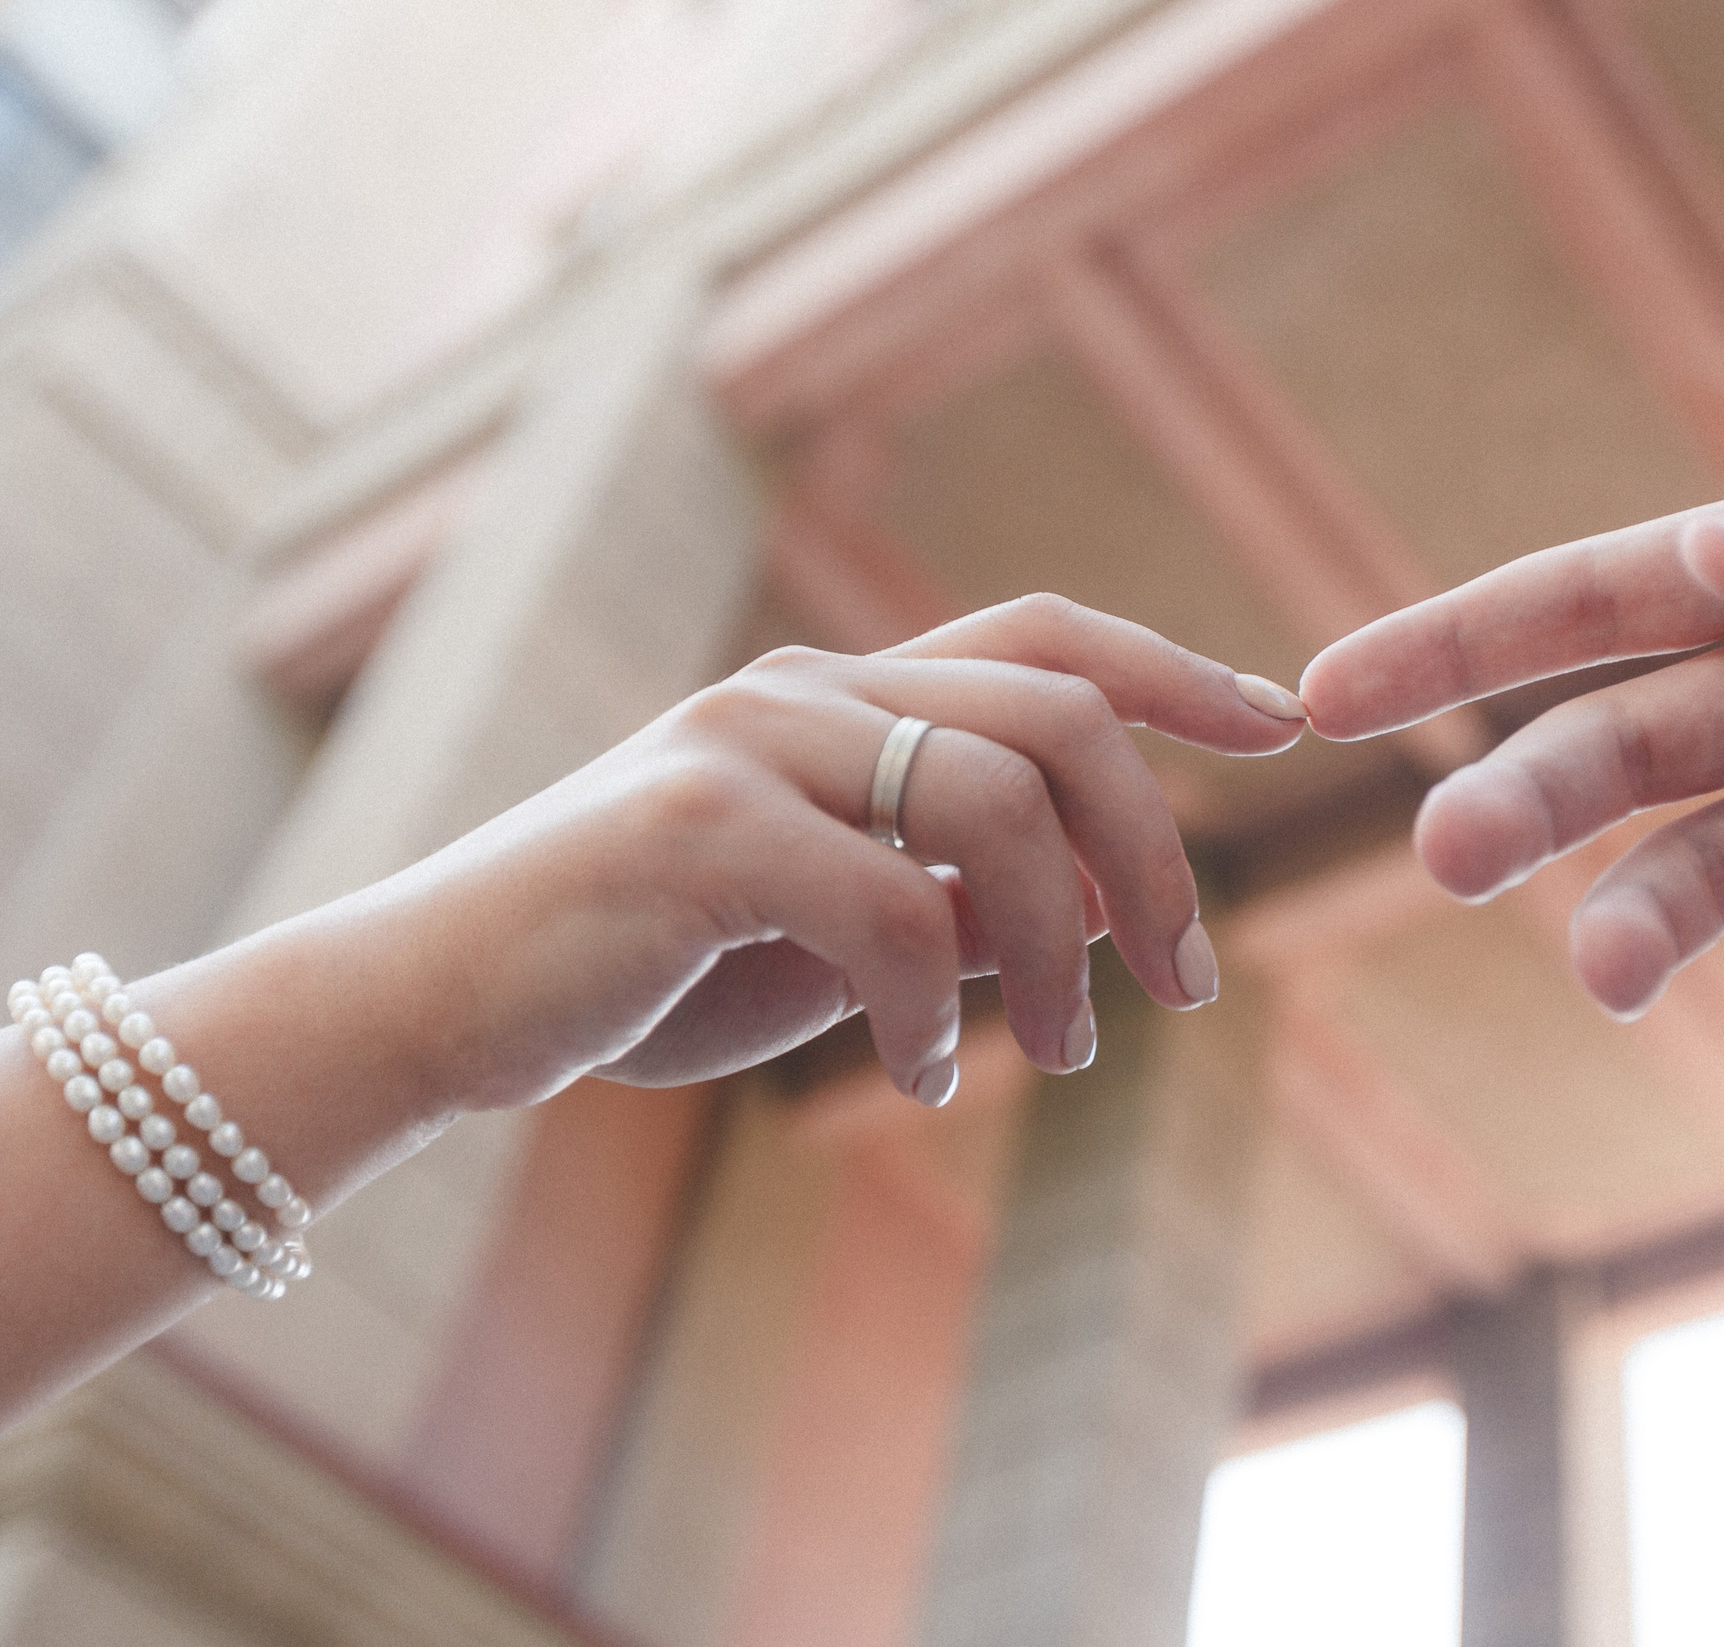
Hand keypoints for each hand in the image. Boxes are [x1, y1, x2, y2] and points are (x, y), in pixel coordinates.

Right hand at [332, 595, 1304, 1110]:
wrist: (441, 1003)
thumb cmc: (650, 966)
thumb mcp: (837, 936)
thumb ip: (956, 906)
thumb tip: (1091, 919)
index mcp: (844, 695)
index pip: (1046, 642)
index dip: (1175, 672)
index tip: (1283, 723)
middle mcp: (804, 691)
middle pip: (1056, 719)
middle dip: (1156, 853)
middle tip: (1192, 982)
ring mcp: (744, 745)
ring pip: (993, 806)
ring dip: (1062, 951)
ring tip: (1063, 1054)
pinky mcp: (691, 830)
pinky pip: (886, 910)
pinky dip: (929, 1012)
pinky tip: (912, 1080)